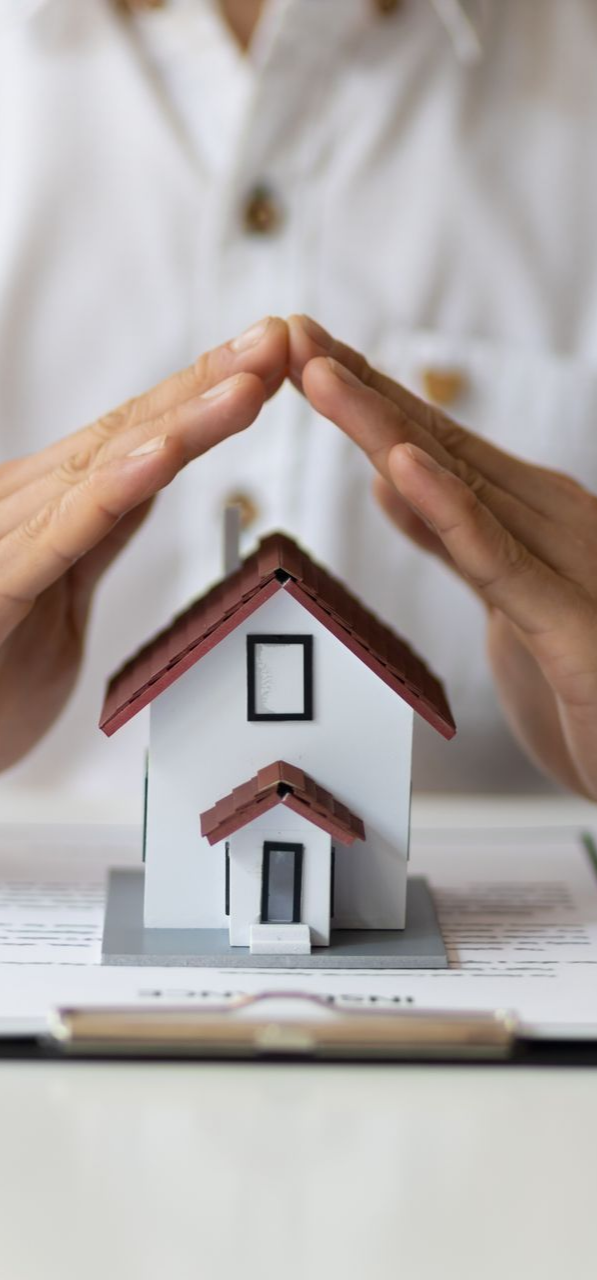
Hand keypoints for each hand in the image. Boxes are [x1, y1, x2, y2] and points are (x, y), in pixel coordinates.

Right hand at [0, 317, 287, 768]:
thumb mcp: (59, 590)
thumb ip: (94, 531)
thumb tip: (142, 477)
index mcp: (44, 504)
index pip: (134, 436)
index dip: (199, 392)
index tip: (265, 356)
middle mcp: (24, 504)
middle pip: (129, 433)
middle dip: (207, 383)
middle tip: (277, 340)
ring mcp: (6, 539)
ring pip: (106, 470)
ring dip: (183, 423)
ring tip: (247, 384)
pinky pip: (65, 534)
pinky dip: (116, 491)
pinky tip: (161, 458)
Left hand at [289, 314, 596, 799]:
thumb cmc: (585, 678)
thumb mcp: (509, 600)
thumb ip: (457, 539)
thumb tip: (391, 480)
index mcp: (532, 515)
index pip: (436, 443)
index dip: (368, 395)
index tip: (303, 349)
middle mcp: (549, 522)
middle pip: (437, 446)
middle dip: (360, 387)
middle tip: (290, 331)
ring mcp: (564, 565)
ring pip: (457, 486)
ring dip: (382, 427)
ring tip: (319, 374)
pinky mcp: (570, 626)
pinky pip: (495, 561)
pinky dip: (445, 512)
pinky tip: (397, 469)